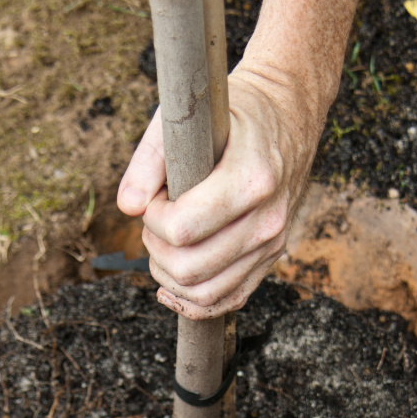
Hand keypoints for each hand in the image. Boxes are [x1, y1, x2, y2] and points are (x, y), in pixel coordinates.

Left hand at [117, 66, 324, 318]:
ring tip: (163, 244)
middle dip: (157, 248)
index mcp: (251, 180)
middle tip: (154, 220)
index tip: (154, 197)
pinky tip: (171, 286)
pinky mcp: (270, 259)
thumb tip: (127, 207)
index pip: (182, 230)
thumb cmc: (231, 116)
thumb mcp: (185, 119)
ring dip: (169, 276)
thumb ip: (148, 161)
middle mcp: (267, 220)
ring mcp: (272, 244)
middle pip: (191, 268)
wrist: (288, 117)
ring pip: (206, 293)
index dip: (152, 219)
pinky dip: (193, 301)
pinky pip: (228, 301)